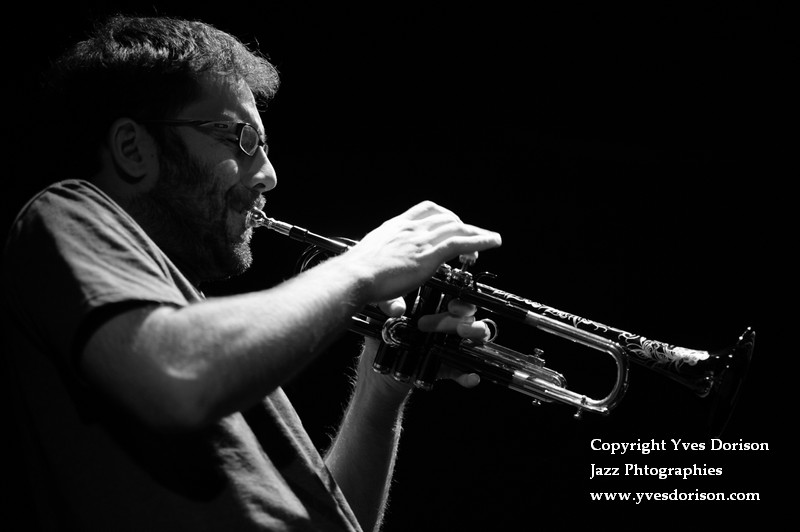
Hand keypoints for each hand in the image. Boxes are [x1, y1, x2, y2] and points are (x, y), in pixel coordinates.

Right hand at [343, 201, 501, 304]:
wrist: (354, 276)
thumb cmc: (357, 275)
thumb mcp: (371, 271)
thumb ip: (387, 287)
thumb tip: (396, 308)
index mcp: (396, 227)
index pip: (426, 210)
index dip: (443, 215)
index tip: (451, 223)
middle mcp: (411, 229)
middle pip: (446, 218)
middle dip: (463, 226)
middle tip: (472, 238)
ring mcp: (421, 240)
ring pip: (457, 228)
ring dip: (476, 232)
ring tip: (490, 239)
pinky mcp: (430, 254)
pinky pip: (461, 242)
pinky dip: (481, 240)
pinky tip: (493, 241)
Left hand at [359, 299, 487, 396]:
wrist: (379, 370)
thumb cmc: (381, 337)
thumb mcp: (379, 318)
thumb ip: (385, 305)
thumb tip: (397, 309)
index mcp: (434, 310)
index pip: (456, 299)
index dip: (460, 301)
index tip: (451, 305)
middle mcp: (447, 326)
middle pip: (467, 317)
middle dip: (458, 319)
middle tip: (436, 325)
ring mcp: (450, 346)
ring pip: (475, 338)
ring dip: (475, 334)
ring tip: (462, 333)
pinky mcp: (447, 368)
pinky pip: (463, 372)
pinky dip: (468, 375)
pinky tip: (470, 377)